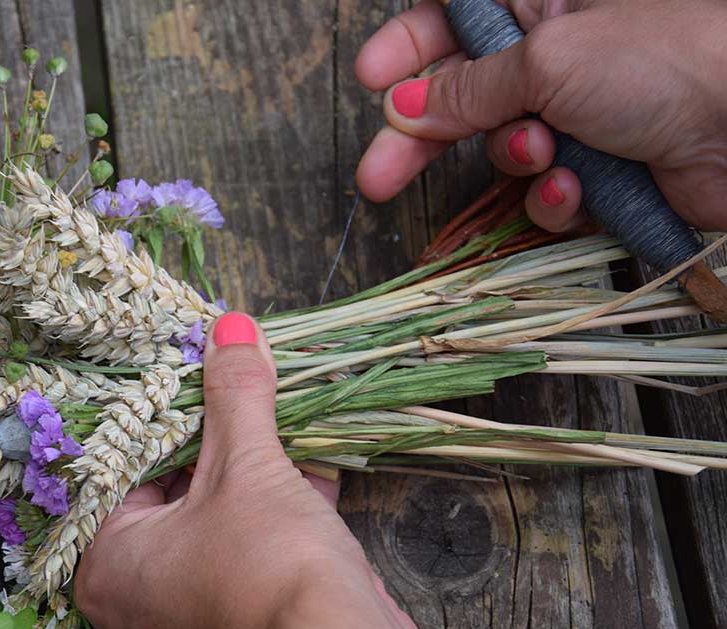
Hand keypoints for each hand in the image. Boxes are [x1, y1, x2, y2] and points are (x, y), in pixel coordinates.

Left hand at [75, 312, 504, 628]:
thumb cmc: (267, 566)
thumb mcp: (247, 466)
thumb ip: (234, 396)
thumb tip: (230, 328)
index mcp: (106, 568)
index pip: (123, 477)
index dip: (165, 425)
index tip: (195, 386)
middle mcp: (132, 610)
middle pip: (170, 506)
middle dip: (217, 455)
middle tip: (240, 402)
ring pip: (215, 537)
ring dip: (255, 488)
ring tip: (284, 431)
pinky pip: (247, 569)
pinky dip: (277, 527)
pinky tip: (314, 478)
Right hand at [354, 0, 726, 231]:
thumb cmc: (667, 61)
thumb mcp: (548, 60)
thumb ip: (468, 87)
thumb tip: (405, 105)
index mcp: (546, 4)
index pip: (455, 15)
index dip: (409, 45)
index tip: (371, 79)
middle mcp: (558, 56)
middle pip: (463, 94)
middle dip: (420, 140)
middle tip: (378, 178)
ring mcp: (579, 115)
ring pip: (503, 152)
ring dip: (513, 163)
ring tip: (544, 156)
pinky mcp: (599, 171)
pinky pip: (544, 193)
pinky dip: (553, 198)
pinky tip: (576, 188)